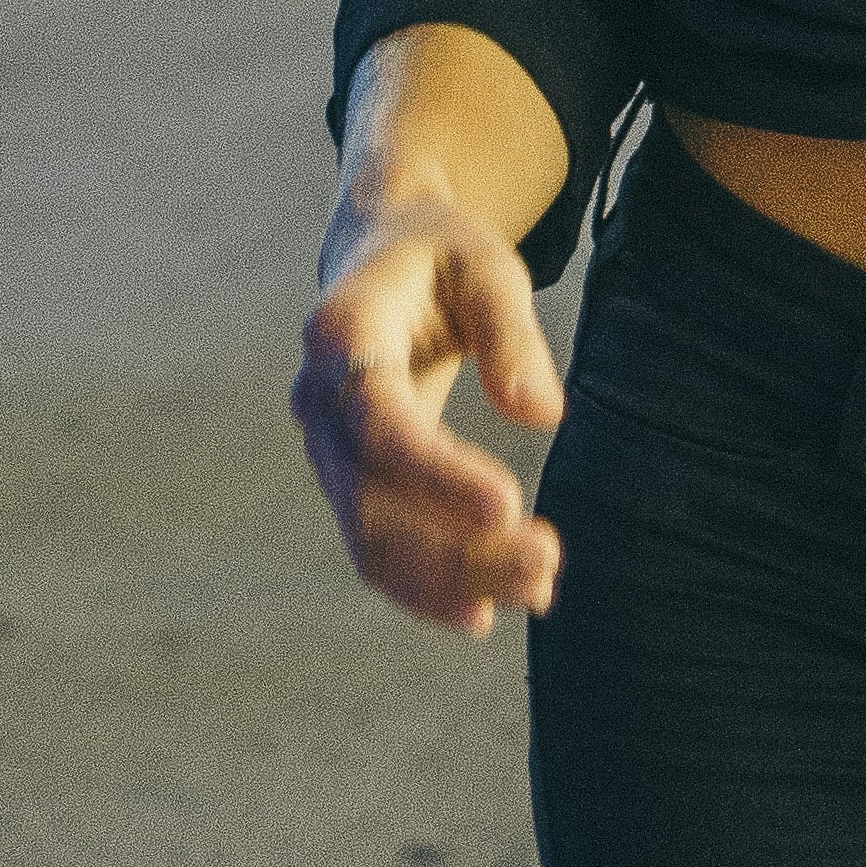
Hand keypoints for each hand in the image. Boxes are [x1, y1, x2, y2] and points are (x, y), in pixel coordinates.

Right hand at [293, 201, 566, 637]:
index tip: (510, 506)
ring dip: (448, 580)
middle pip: (372, 500)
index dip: (436, 475)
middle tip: (547, 566)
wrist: (382, 254)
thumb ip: (512, 333)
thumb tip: (543, 415)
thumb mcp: (487, 264)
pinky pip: (375, 547)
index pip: (378, 422)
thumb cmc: (442, 254)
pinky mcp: (347, 481)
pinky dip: (425, 586)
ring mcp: (325, 449)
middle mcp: (318, 400)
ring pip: (370, 540)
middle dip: (455, 549)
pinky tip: (484, 612)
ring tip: (540, 587)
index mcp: (342, 332)